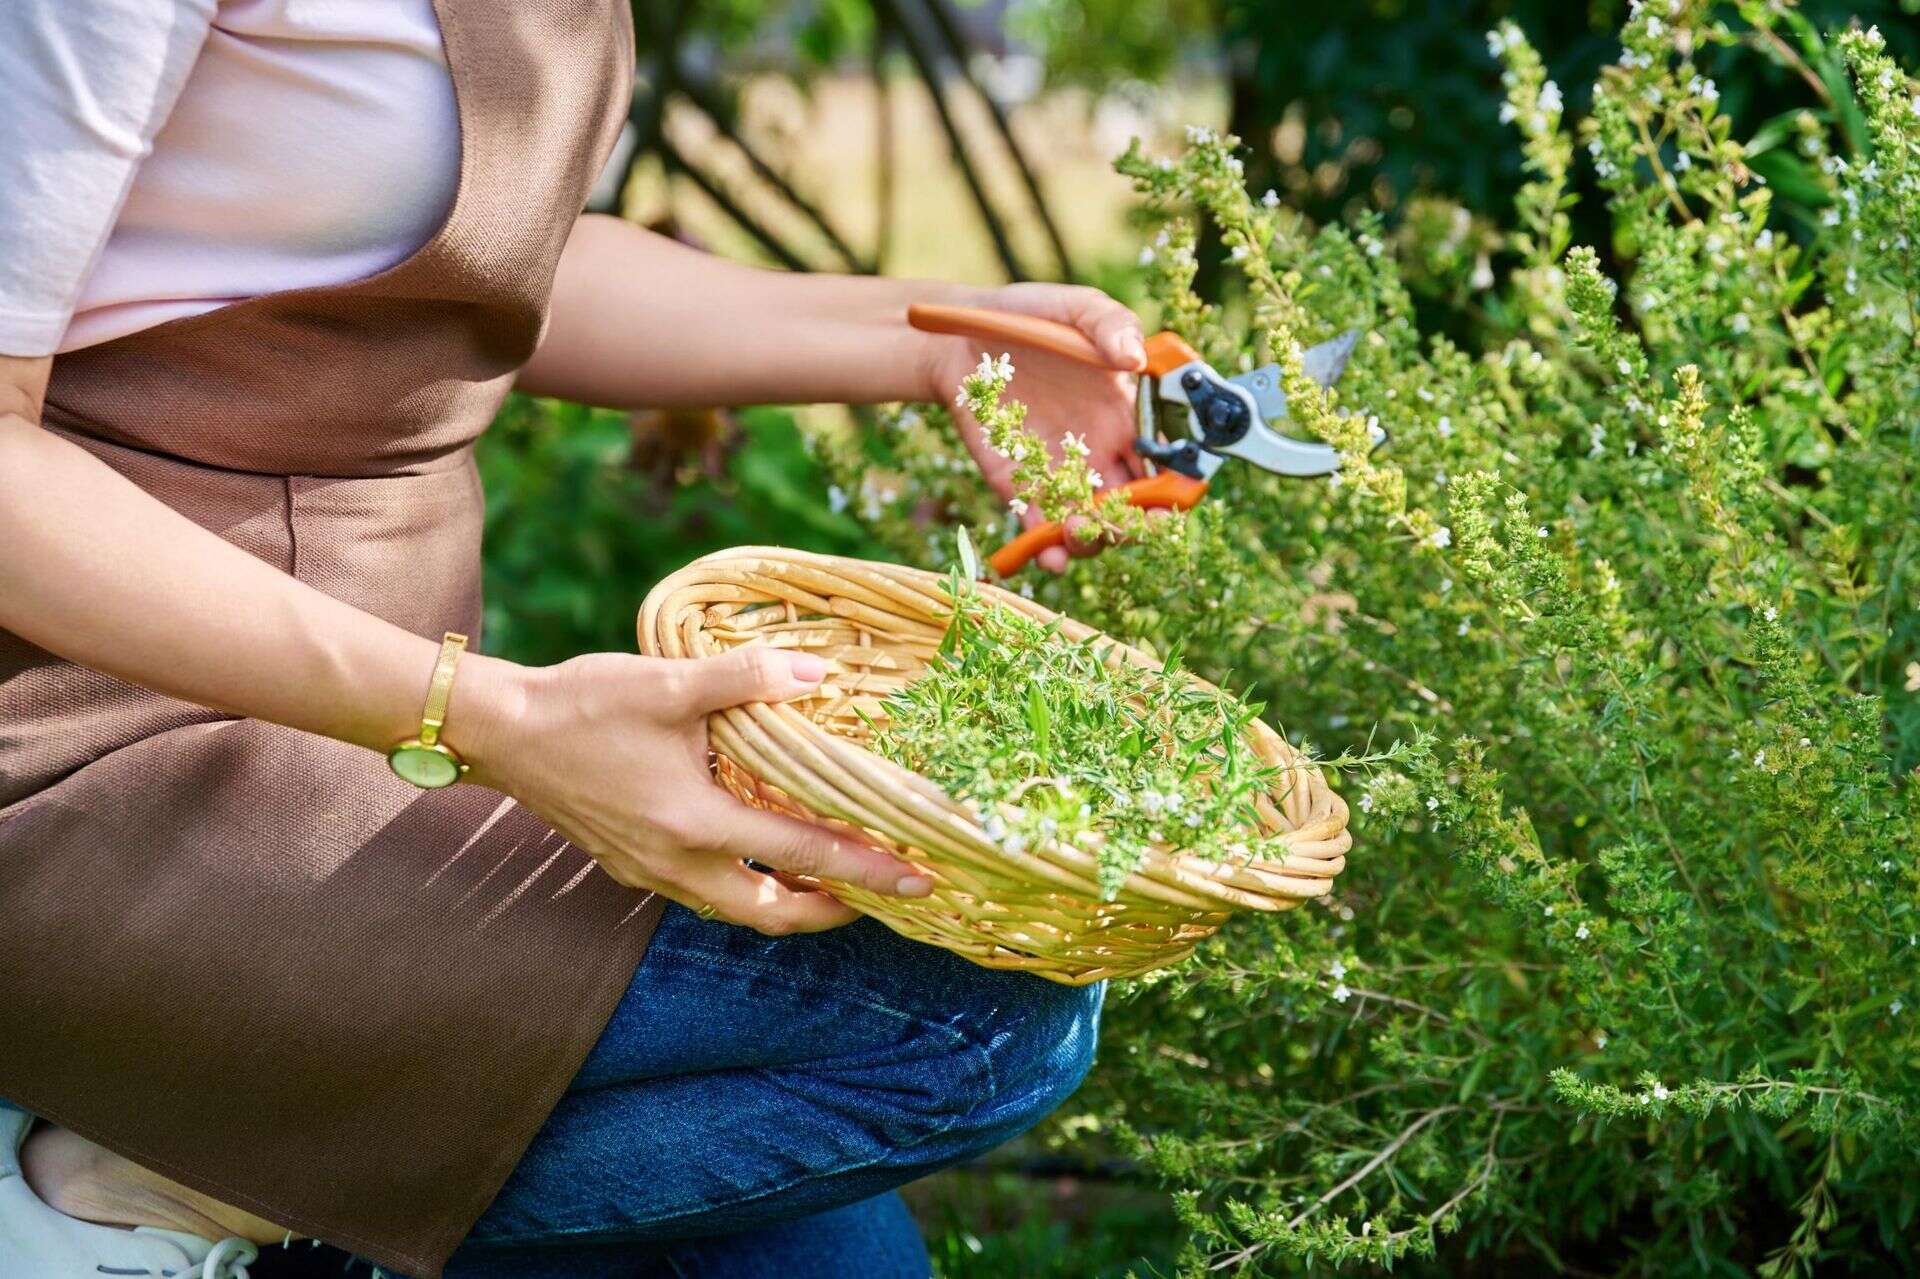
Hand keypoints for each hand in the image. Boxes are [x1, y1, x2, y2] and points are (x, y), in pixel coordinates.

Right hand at [461, 647, 930, 933]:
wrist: (500, 731)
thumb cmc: (583, 704)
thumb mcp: (668, 683)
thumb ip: (745, 678)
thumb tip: (815, 673)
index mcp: (696, 823)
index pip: (804, 857)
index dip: (867, 869)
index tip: (918, 879)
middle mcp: (676, 862)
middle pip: (773, 912)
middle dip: (832, 912)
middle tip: (880, 892)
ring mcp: (650, 870)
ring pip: (736, 909)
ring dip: (787, 903)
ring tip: (830, 881)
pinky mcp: (630, 863)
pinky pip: (704, 893)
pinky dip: (745, 886)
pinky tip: (758, 854)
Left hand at [922, 282, 1146, 571]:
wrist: (962, 337)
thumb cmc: (1029, 318)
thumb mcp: (1074, 309)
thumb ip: (1109, 324)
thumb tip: (1135, 358)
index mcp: (1127, 415)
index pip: (1167, 462)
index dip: (1177, 485)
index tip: (1174, 496)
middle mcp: (1101, 452)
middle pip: (1134, 506)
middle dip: (1137, 524)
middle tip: (1125, 523)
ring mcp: (1061, 473)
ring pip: (1091, 524)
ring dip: (1092, 539)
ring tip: (1077, 530)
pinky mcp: (1020, 486)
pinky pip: (1039, 526)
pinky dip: (1046, 548)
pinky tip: (1049, 554)